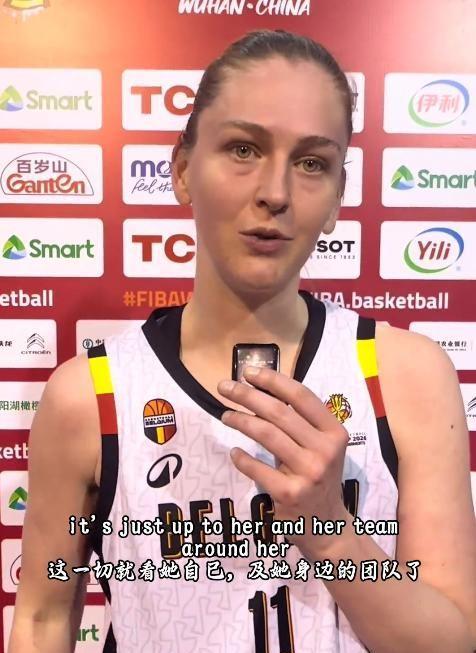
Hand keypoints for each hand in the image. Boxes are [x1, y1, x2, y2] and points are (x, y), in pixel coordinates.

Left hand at [217, 365, 350, 557]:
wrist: (327, 525)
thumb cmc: (317, 475)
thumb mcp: (318, 446)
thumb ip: (297, 421)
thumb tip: (259, 388)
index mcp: (334, 431)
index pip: (301, 396)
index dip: (273, 380)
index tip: (248, 372)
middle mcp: (325, 450)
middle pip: (278, 412)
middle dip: (247, 395)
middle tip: (224, 387)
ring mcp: (309, 473)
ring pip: (267, 435)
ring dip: (240, 420)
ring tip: (226, 415)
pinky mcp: (290, 494)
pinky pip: (258, 469)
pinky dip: (242, 459)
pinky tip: (234, 453)